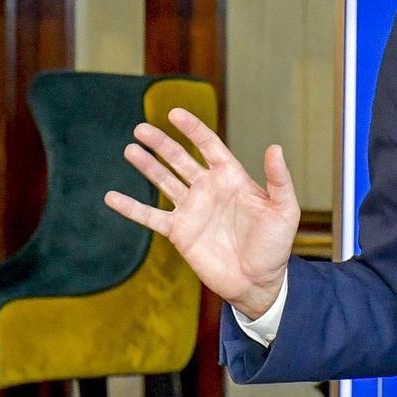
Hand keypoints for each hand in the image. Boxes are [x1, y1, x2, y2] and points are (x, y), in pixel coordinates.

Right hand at [105, 108, 298, 319]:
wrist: (259, 283)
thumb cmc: (275, 246)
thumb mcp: (284, 210)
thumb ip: (279, 180)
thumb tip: (274, 148)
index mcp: (231, 177)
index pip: (208, 146)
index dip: (192, 129)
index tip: (174, 113)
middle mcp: (208, 189)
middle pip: (179, 159)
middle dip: (161, 143)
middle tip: (141, 128)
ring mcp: (191, 210)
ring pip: (163, 181)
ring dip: (146, 166)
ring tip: (130, 150)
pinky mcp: (179, 232)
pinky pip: (150, 217)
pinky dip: (131, 208)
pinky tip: (111, 197)